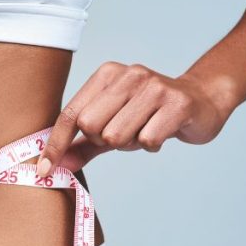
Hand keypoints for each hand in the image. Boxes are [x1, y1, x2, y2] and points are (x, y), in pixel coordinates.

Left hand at [36, 62, 231, 177]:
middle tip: (124, 134)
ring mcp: (154, 87)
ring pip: (117, 136)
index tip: (43, 170)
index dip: (56, 144)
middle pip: (91, 126)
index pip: (71, 114)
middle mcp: (129, 75)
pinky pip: (147, 141)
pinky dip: (151, 145)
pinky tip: (163, 132)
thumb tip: (53, 166)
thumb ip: (83, 145)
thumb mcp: (112, 124)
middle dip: (103, 140)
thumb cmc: (149, 114)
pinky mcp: (176, 103)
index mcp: (107, 75)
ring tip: (144, 131)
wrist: (202, 101)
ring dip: (130, 143)